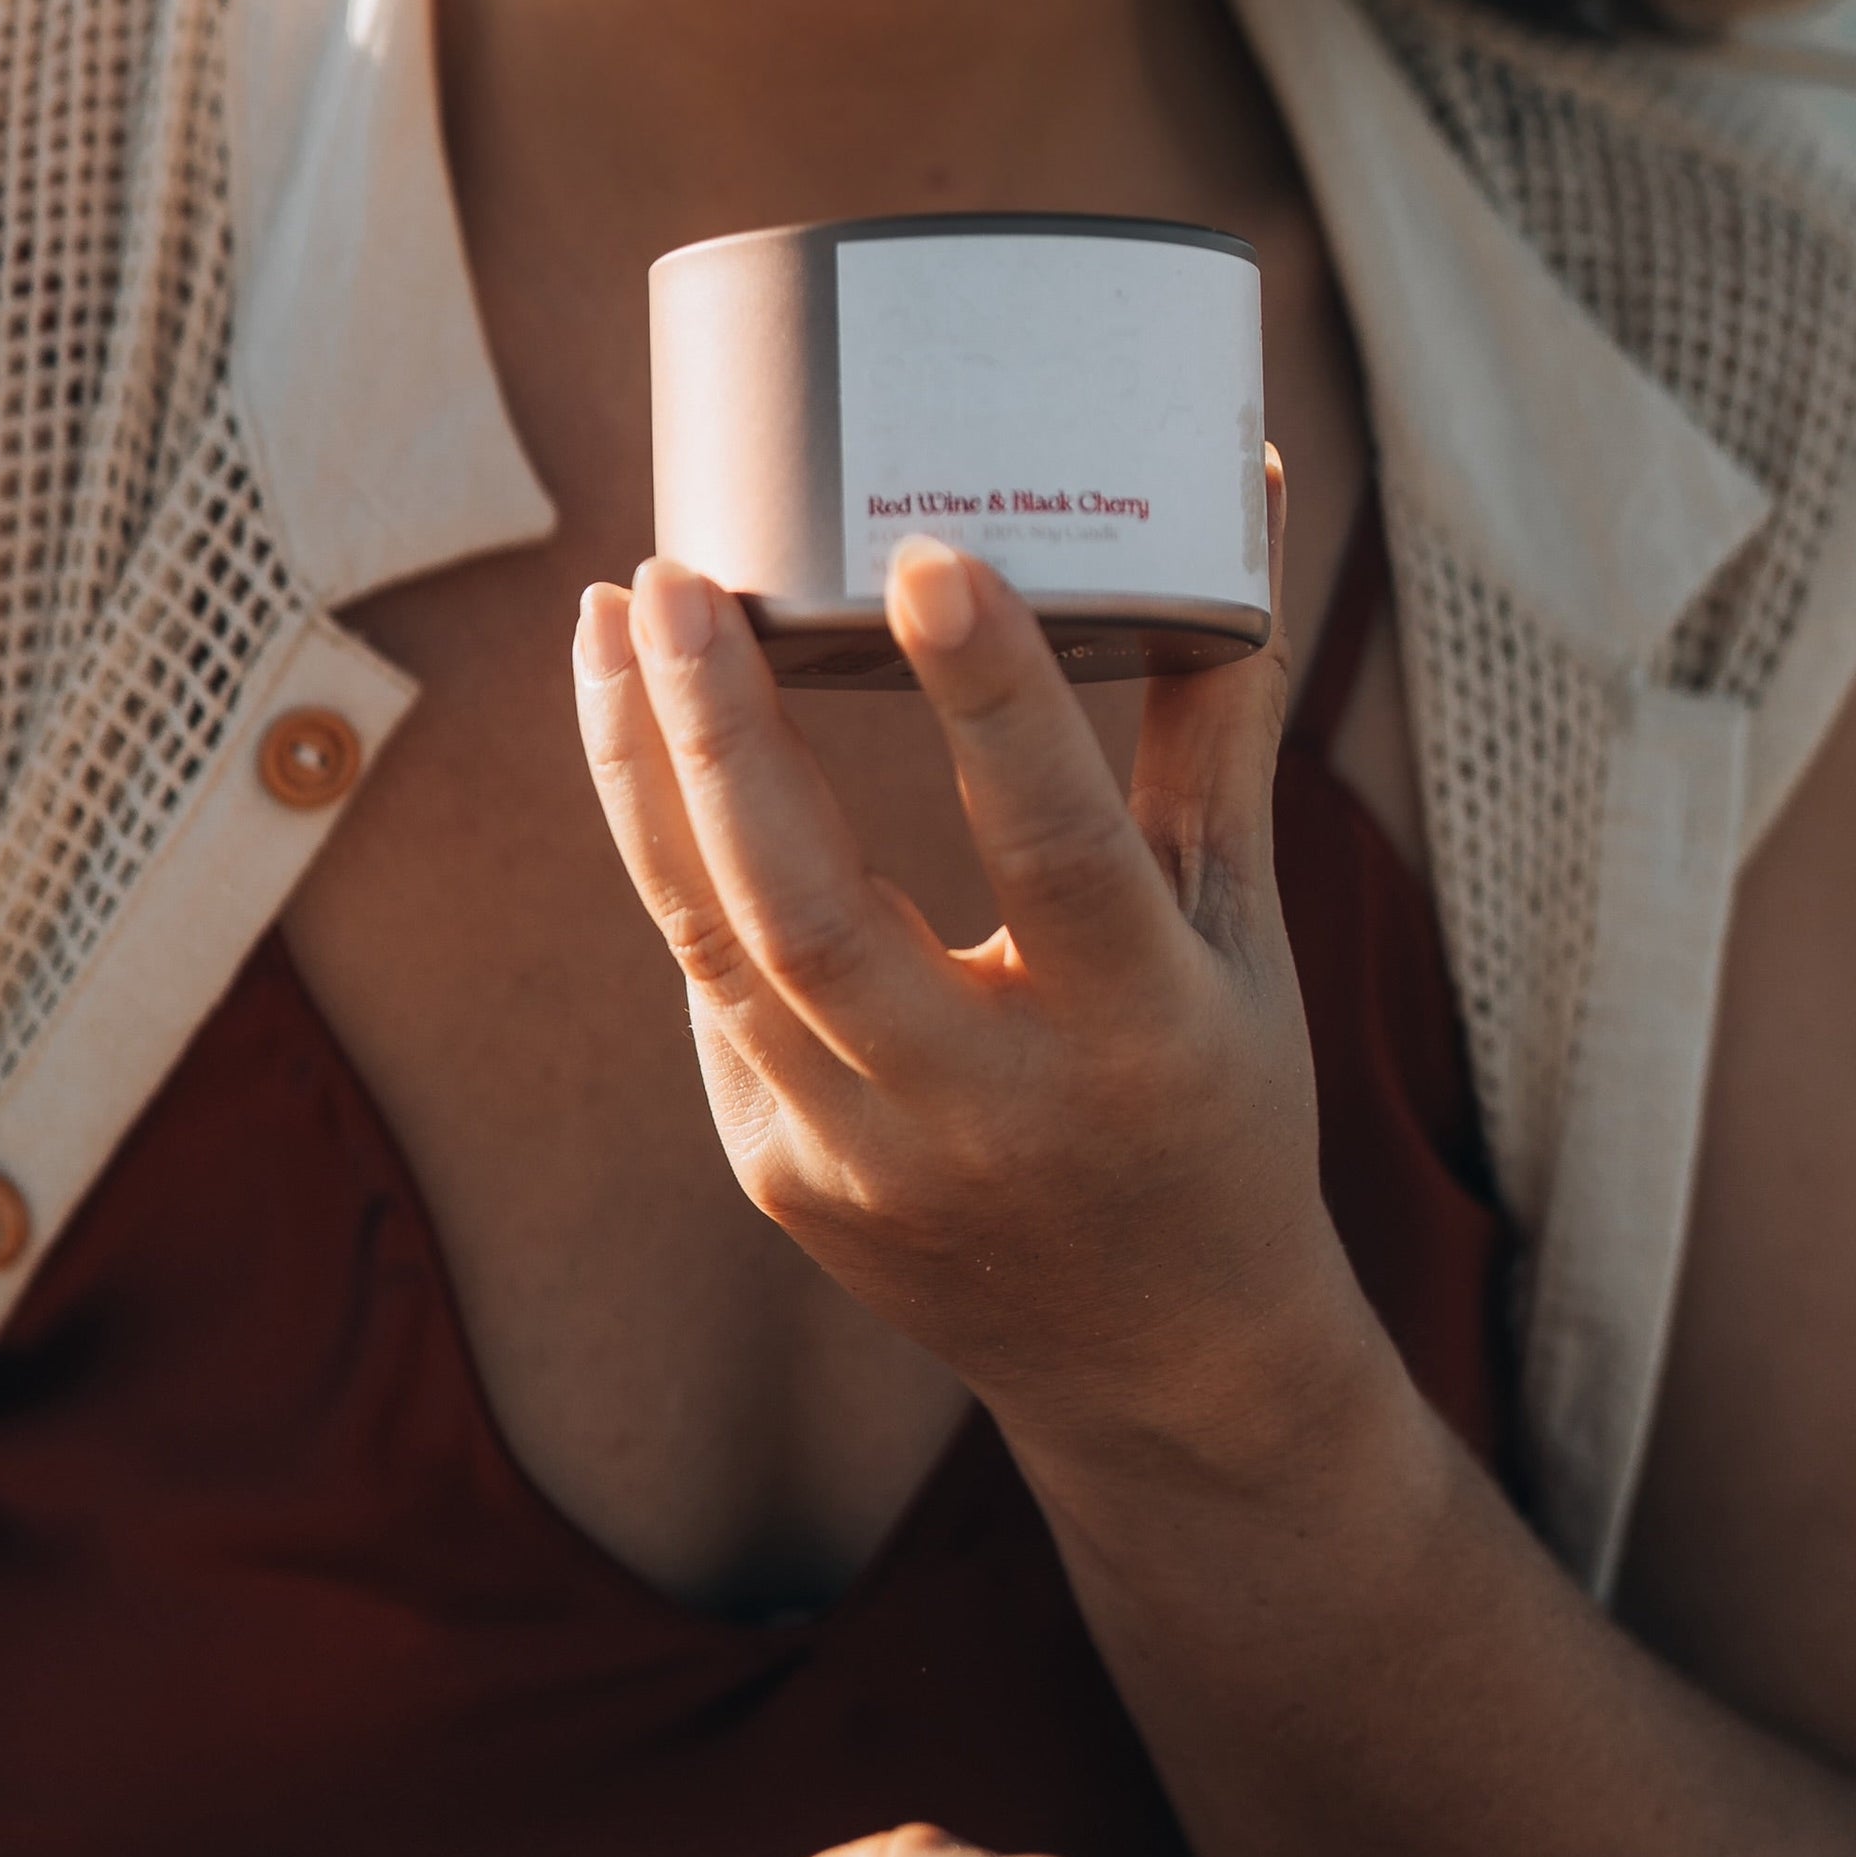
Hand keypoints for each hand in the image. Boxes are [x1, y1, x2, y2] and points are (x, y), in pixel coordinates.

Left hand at [570, 504, 1370, 1480]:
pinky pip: (705, 988)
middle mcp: (987, 1111)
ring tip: (605, 618)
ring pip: (714, 944)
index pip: (1054, 851)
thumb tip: (1250, 495)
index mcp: (1140, 1036)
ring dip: (643, 772)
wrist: (1156, 1361)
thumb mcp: (1242, 926)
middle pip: (812, 913)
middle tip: (669, 573)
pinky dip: (668, 853)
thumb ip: (1217, 722)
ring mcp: (859, 1160)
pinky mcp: (775, 1173)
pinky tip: (639, 730)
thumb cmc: (1216, 1098)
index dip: (992, 702)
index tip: (927, 557)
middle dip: (722, 732)